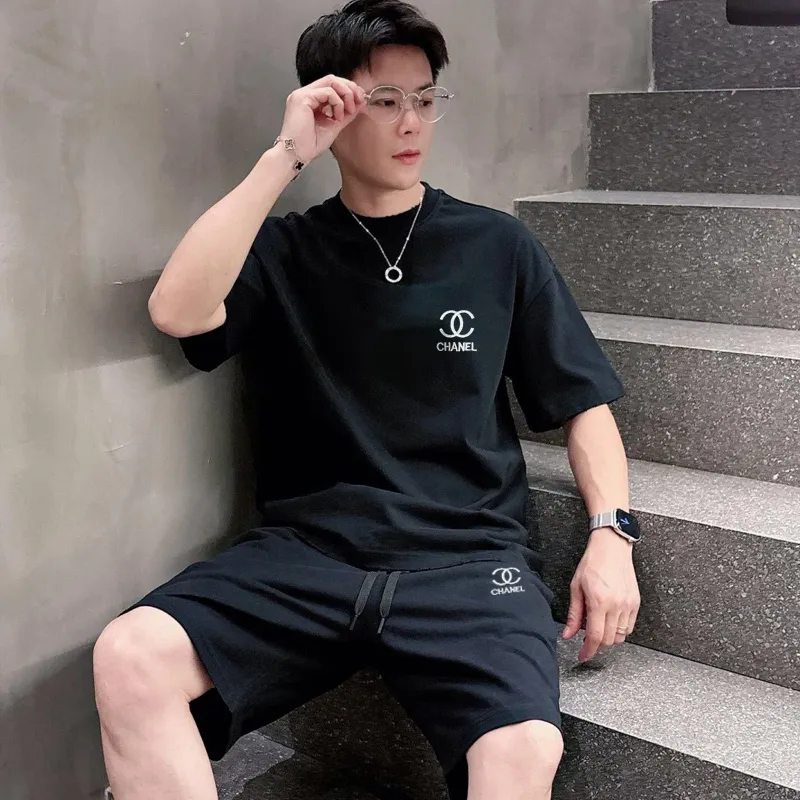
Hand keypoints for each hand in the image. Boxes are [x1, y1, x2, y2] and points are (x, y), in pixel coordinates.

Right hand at [277, 74, 366, 163]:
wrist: (296, 155)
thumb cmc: (309, 145)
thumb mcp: (334, 126)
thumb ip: (346, 113)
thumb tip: (360, 103)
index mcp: (310, 100)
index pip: (332, 85)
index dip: (348, 90)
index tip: (360, 100)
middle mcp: (305, 94)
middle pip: (332, 79)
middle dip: (349, 88)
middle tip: (359, 101)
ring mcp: (302, 94)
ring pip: (331, 81)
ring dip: (345, 94)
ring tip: (349, 111)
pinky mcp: (302, 98)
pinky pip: (328, 92)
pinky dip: (338, 103)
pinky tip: (337, 117)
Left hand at [560, 527, 640, 661]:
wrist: (611, 548)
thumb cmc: (592, 563)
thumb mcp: (576, 587)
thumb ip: (574, 614)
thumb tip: (568, 634)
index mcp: (599, 602)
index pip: (595, 637)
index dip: (588, 651)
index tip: (583, 655)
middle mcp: (617, 606)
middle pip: (609, 640)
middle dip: (597, 644)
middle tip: (587, 639)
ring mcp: (628, 605)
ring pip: (621, 636)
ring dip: (609, 638)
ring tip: (598, 627)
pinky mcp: (636, 603)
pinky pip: (629, 627)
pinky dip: (619, 630)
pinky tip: (610, 621)